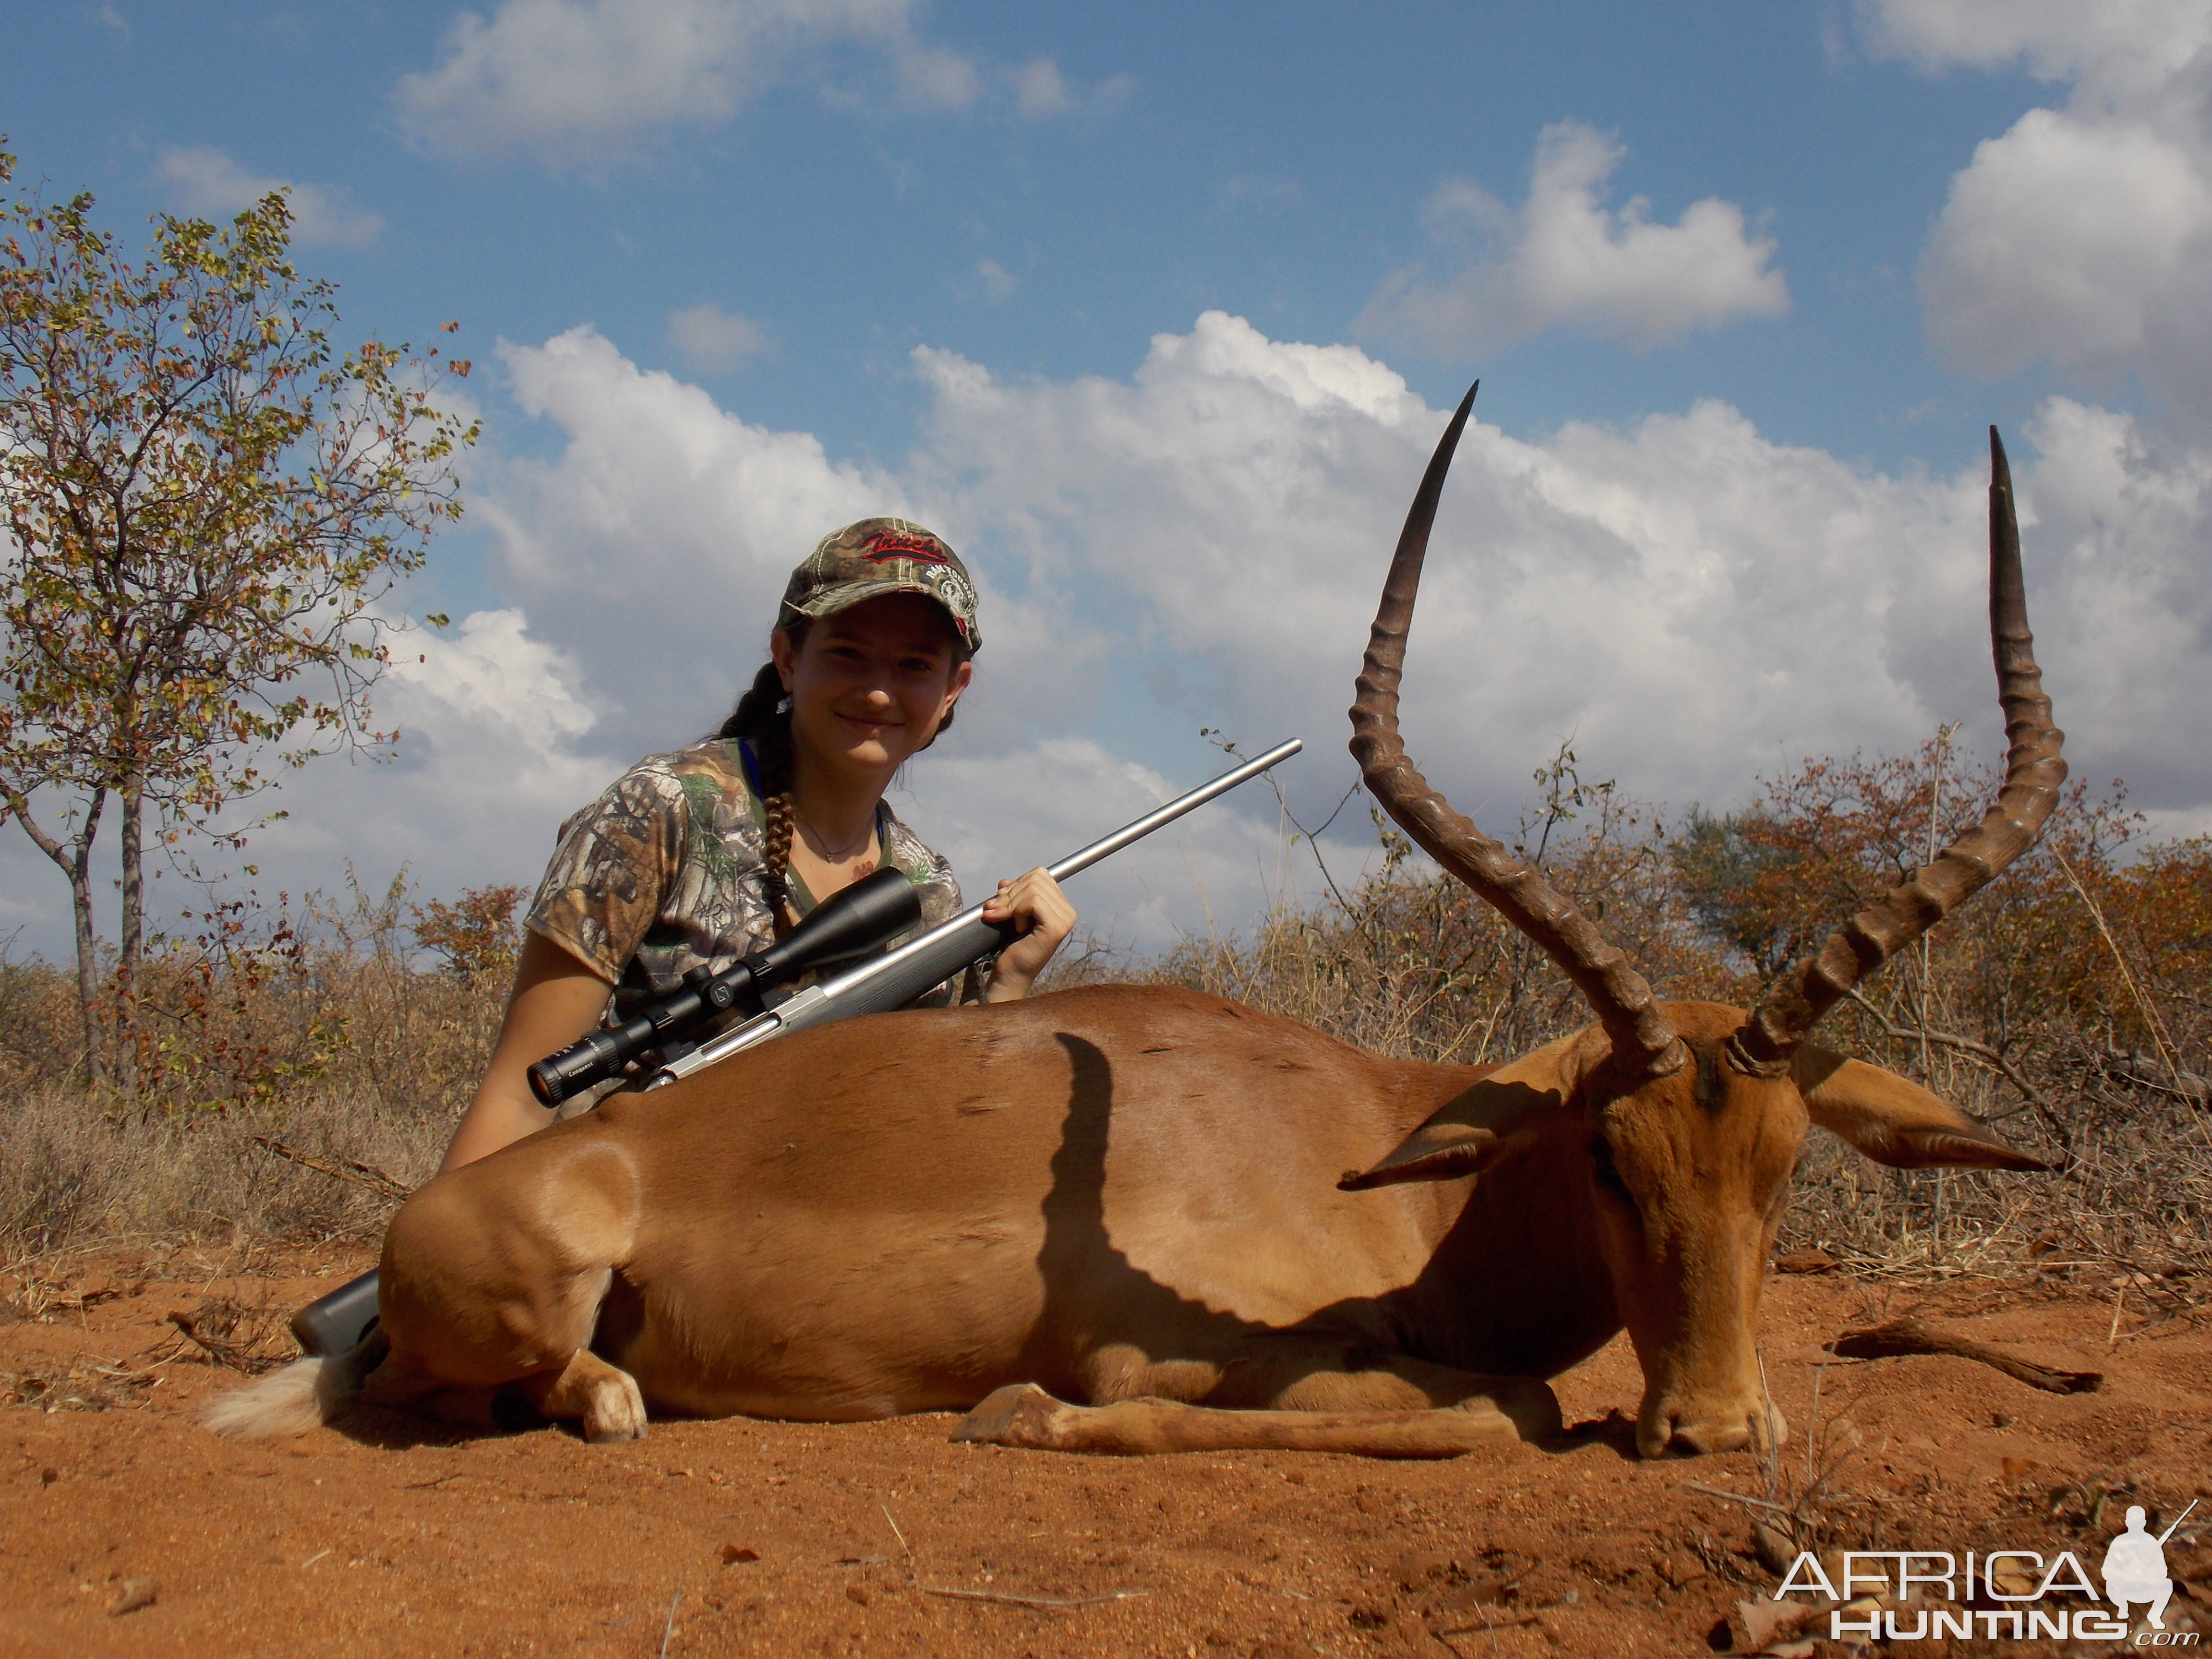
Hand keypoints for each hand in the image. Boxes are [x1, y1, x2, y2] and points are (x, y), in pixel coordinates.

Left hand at [979, 867, 1076, 1000]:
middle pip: (1036, 878)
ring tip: (1002, 919)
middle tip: (996, 911)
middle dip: (1010, 893)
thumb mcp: (1011, 911)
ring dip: (1010, 903)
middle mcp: (1068, 911)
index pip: (1039, 875)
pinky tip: (1017, 927)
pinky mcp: (1056, 927)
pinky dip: (1017, 910)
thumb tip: (1004, 882)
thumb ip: (1012, 894)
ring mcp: (1065, 919)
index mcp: (1060, 905)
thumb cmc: (1011, 945)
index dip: (1016, 884)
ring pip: (1033, 888)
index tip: (1001, 902)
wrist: (1010, 973)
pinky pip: (1034, 900)